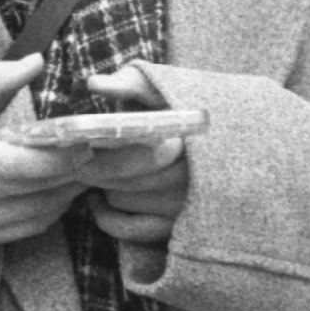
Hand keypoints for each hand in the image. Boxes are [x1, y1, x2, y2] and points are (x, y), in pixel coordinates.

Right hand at [0, 56, 88, 248]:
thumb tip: (37, 60)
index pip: (27, 164)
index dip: (63, 157)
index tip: (86, 143)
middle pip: (40, 188)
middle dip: (73, 173)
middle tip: (95, 155)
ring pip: (40, 210)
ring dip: (67, 192)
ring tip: (82, 171)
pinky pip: (31, 227)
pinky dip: (52, 209)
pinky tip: (59, 190)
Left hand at [78, 63, 190, 247]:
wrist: (230, 144)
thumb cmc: (183, 109)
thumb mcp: (162, 86)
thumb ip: (129, 82)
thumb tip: (93, 83)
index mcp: (179, 139)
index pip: (128, 148)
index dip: (97, 145)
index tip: (82, 138)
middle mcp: (184, 177)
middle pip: (116, 175)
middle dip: (93, 163)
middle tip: (79, 152)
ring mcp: (181, 206)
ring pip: (118, 197)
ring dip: (104, 184)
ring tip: (97, 167)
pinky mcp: (176, 227)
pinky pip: (128, 229)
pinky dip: (107, 216)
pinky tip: (99, 198)